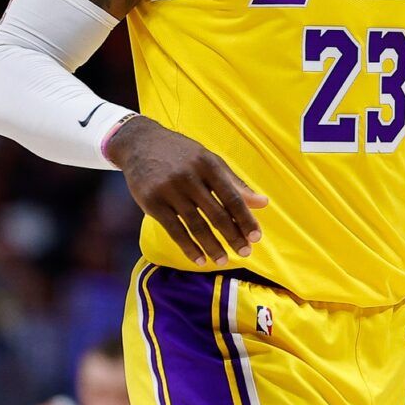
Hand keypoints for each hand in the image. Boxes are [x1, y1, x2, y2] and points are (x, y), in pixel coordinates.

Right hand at [106, 116, 268, 267]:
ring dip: (211, 246)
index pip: (232, 196)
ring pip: (196, 225)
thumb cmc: (183, 154)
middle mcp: (190, 176)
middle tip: (245, 253)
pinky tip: (200, 259)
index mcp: (209, 165)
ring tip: (223, 260)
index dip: (245, 218)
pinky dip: (188, 247)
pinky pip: (174, 230)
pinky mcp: (152, 202)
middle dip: (232, 236)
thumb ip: (235, 183)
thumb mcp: (210, 161)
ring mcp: (169, 190)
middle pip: (216, 213)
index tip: (256, 237)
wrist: (141, 143)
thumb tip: (263, 203)